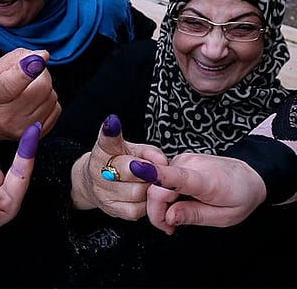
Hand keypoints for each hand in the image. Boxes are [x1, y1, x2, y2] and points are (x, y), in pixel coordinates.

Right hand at [0, 48, 60, 140]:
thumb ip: (16, 59)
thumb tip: (41, 56)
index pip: (12, 83)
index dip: (28, 69)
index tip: (41, 57)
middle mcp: (8, 116)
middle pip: (42, 87)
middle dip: (41, 74)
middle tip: (31, 73)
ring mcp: (24, 128)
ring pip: (51, 96)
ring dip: (45, 88)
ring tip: (29, 90)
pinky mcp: (37, 134)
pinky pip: (56, 108)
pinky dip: (49, 101)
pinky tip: (35, 102)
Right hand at [71, 114, 167, 219]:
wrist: (98, 182)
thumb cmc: (122, 161)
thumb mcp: (133, 149)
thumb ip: (148, 152)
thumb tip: (162, 162)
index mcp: (102, 151)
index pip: (105, 140)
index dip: (109, 133)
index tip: (112, 123)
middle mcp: (98, 171)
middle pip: (128, 170)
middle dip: (146, 170)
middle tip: (154, 170)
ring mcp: (103, 193)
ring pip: (136, 192)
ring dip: (149, 187)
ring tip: (150, 182)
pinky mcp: (112, 210)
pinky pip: (136, 210)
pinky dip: (146, 203)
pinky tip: (145, 195)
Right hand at [146, 152, 266, 234]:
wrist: (250, 175)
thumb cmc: (239, 195)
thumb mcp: (224, 217)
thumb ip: (194, 216)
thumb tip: (168, 217)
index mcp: (205, 180)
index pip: (177, 176)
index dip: (157, 175)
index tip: (138, 170)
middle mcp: (190, 165)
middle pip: (157, 188)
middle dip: (156, 212)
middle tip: (170, 228)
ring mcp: (182, 160)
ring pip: (156, 186)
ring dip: (160, 205)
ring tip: (177, 216)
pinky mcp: (178, 161)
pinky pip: (161, 181)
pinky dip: (164, 195)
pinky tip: (177, 203)